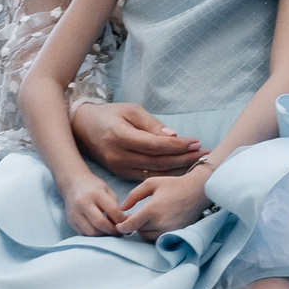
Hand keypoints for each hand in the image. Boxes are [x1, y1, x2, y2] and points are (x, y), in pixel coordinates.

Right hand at [61, 179, 131, 236]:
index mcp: (95, 194)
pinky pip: (84, 234)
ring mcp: (74, 213)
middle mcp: (82, 203)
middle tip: (121, 232)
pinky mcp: (70, 221)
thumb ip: (115, 207)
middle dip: (113, 231)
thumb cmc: (94, 188)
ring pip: (91, 232)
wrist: (72, 184)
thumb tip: (125, 223)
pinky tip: (101, 230)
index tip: (128, 224)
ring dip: (104, 235)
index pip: (112, 211)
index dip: (122, 220)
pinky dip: (95, 235)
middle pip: (100, 223)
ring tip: (111, 231)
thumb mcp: (108, 192)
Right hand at [72, 102, 201, 180]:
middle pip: (158, 161)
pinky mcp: (120, 174)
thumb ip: (152, 124)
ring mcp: (118, 167)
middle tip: (205, 154)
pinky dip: (167, 174)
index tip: (197, 142)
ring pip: (155, 173)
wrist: (82, 128)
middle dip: (185, 158)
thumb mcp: (131, 111)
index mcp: (120, 135)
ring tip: (199, 162)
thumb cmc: (110, 115)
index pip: (156, 145)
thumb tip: (173, 135)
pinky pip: (147, 177)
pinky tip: (182, 169)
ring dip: (179, 169)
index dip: (179, 145)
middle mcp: (118, 154)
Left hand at [116, 170, 211, 237]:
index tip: (119, 225)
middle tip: (135, 216)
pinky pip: (160, 236)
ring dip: (145, 229)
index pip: (130, 226)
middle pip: (139, 231)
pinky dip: (155, 231)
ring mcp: (170, 229)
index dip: (122, 227)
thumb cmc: (174, 184)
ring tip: (147, 218)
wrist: (199, 190)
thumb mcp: (150, 184)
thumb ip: (133, 196)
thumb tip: (122, 208)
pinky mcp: (177, 232)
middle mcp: (160, 223)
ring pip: (149, 236)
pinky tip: (157, 221)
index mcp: (151, 210)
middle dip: (134, 225)